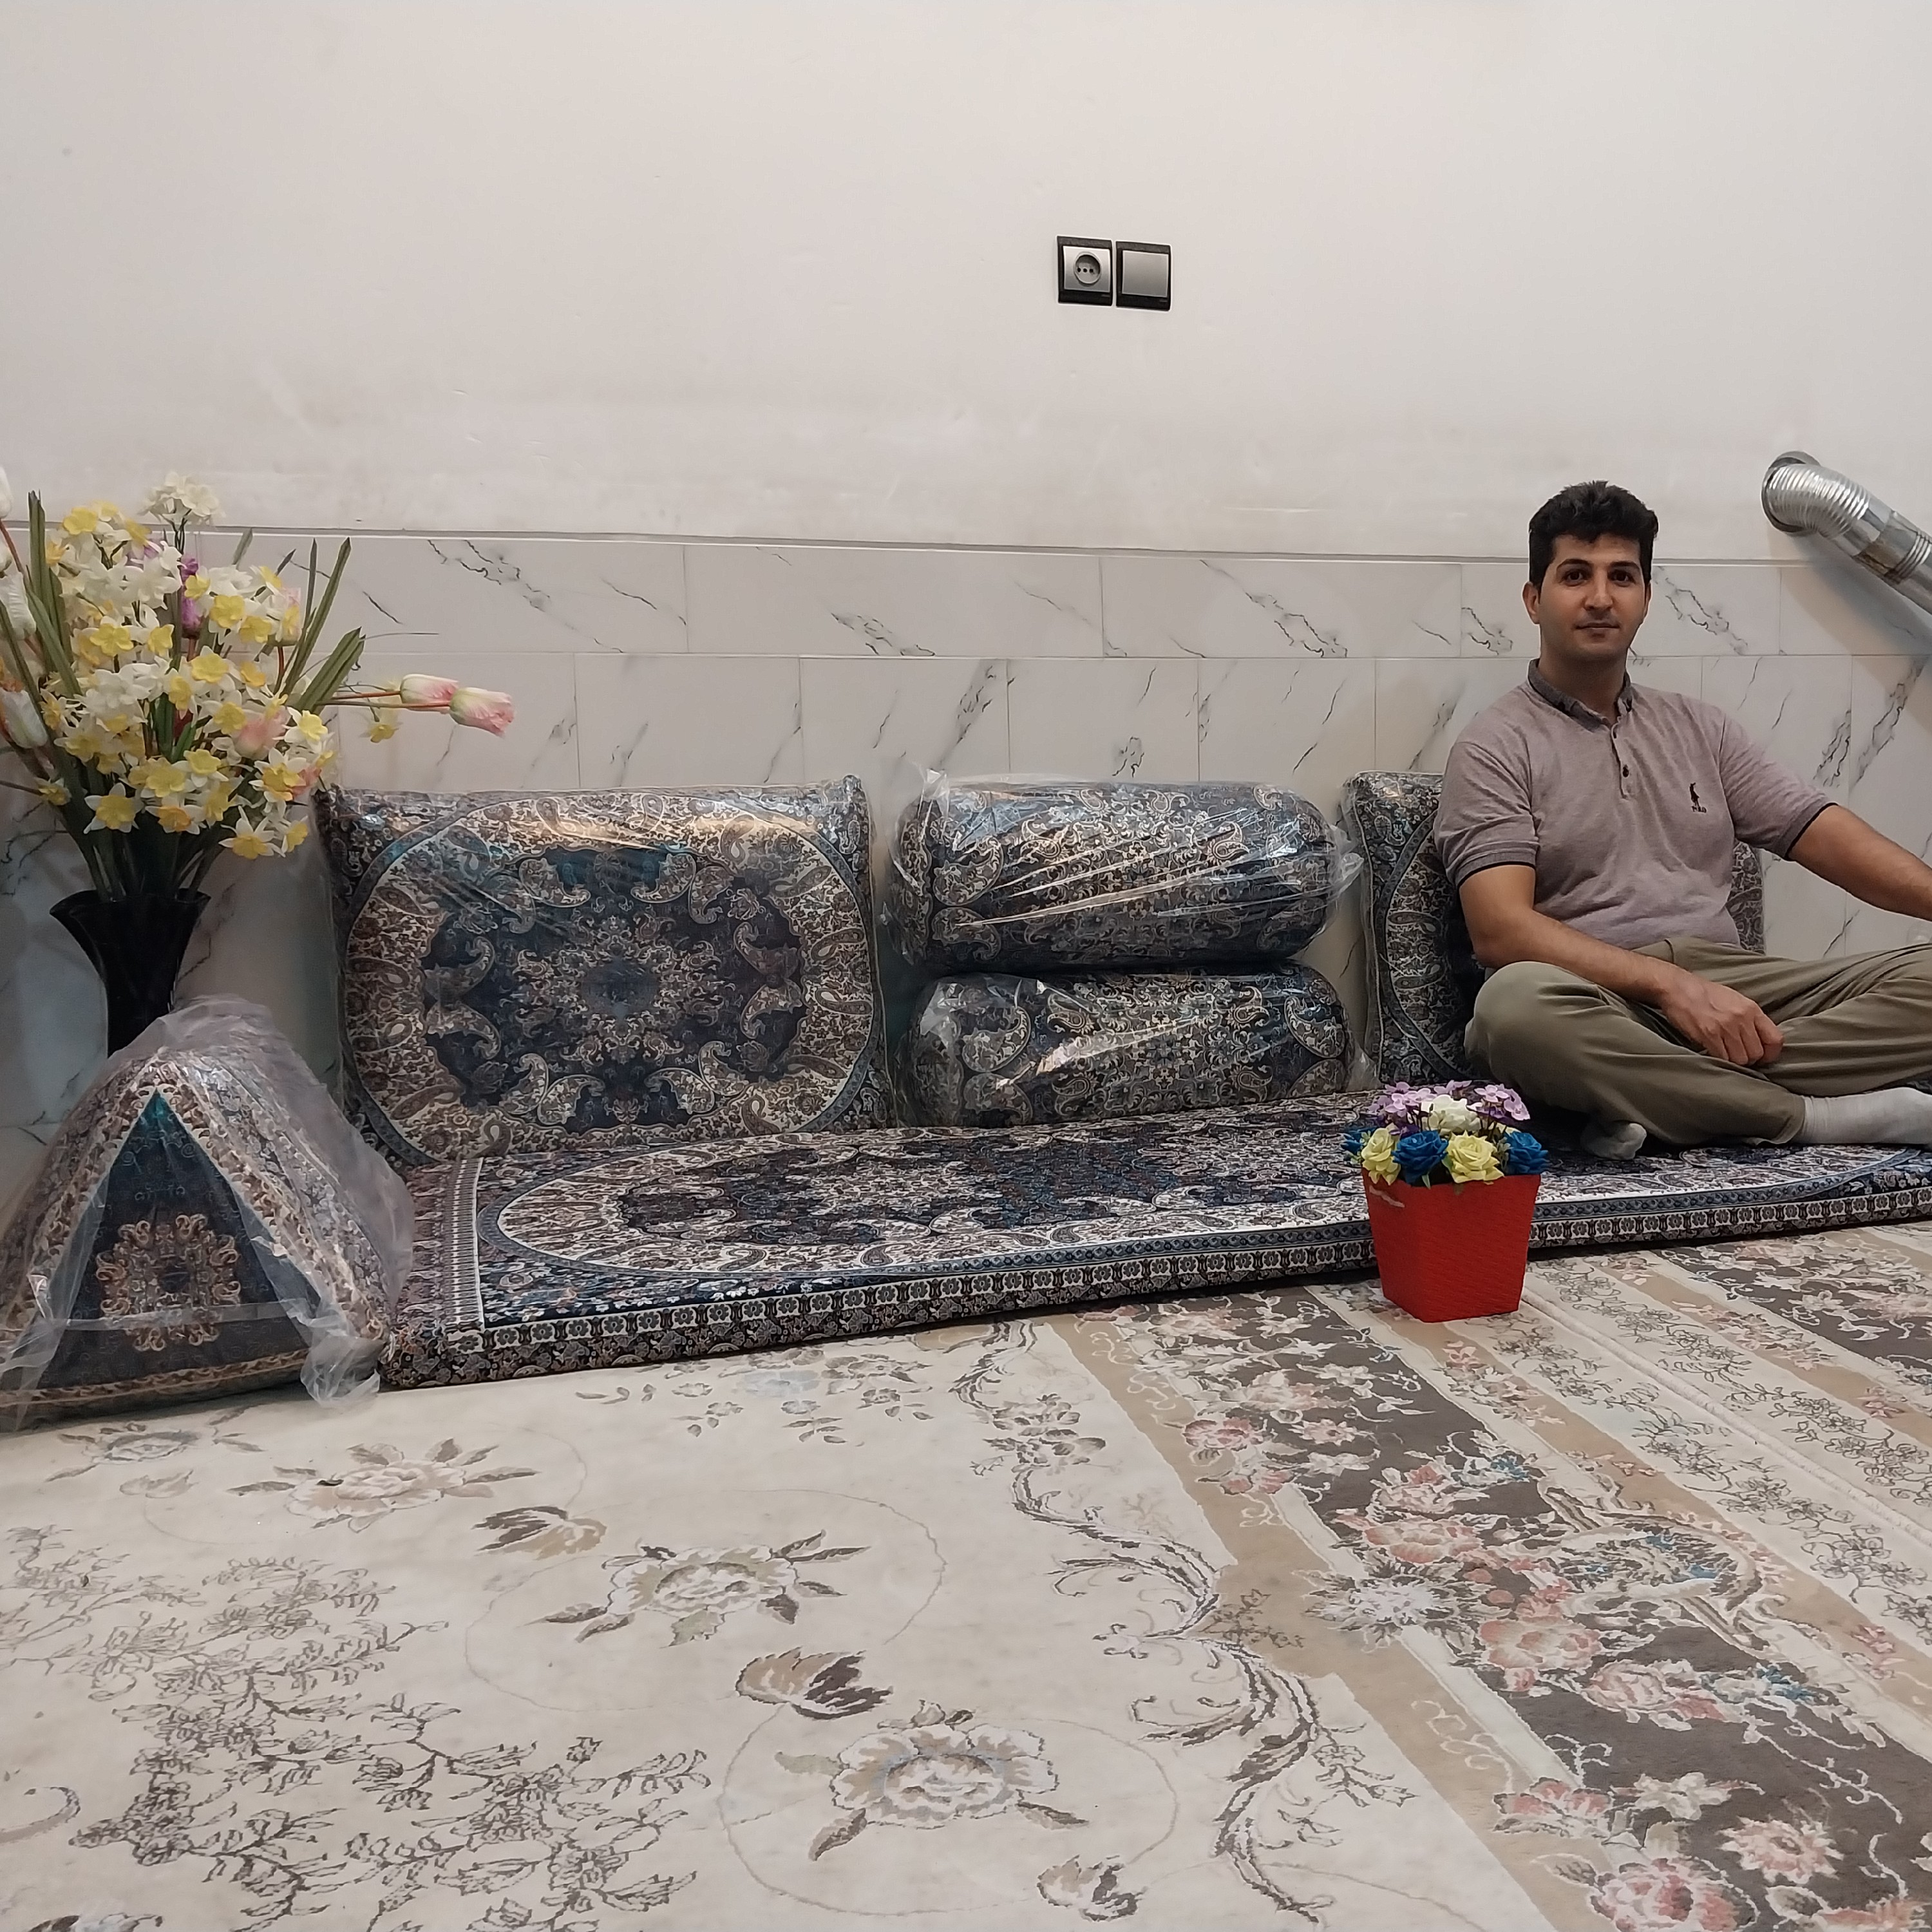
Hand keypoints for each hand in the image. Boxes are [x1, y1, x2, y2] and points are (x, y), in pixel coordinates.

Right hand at [1654, 966, 1783, 1066]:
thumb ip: (1749, 1018)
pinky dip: (1719, 1059)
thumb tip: (1757, 1038)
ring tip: (1725, 1054)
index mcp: (1751, 1009)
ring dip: (1733, 1061)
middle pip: (1756, 1053)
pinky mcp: (1708, 1035)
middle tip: (1738, 1056)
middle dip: (1748, 1059)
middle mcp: (1741, 1018)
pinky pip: (1722, 1058)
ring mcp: (1725, 1027)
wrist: (1678, 987)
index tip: (1762, 1057)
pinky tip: (1713, 1052)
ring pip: (1740, 1059)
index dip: (1770, 1054)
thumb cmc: (1704, 993)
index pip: (1775, 1039)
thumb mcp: (1735, 999)